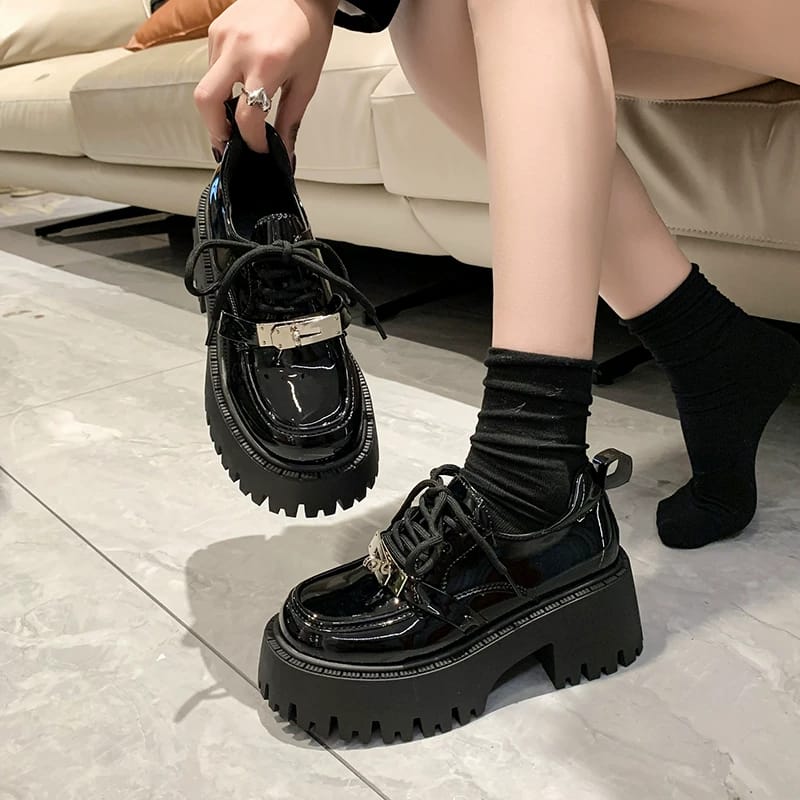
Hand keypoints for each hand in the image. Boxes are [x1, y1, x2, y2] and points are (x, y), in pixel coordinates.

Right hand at [194, 0, 338, 154]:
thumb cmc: (309, 31)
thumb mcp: (306, 81)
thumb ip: (291, 119)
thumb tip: (284, 151)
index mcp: (267, 63)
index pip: (246, 116)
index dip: (252, 141)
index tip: (259, 150)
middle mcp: (239, 48)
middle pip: (206, 101)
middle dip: (215, 129)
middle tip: (228, 143)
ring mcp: (222, 36)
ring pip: (207, 85)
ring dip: (220, 107)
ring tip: (238, 114)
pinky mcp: (215, 29)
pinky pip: (211, 67)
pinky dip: (222, 84)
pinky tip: (239, 84)